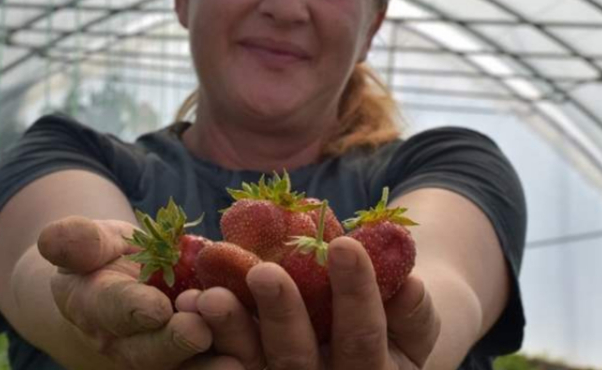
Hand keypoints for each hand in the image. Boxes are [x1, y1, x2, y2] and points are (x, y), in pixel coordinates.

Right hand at [38, 216, 229, 369]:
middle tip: (199, 330)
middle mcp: (126, 341)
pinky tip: (258, 359)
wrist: (119, 283)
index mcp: (94, 306)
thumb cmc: (105, 257)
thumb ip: (75, 241)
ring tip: (235, 361)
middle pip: (150, 349)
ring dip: (208, 365)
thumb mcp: (89, 240)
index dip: (133, 309)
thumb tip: (54, 239)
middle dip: (175, 342)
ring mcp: (161, 354)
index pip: (112, 309)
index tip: (154, 307)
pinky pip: (210, 365)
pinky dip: (231, 363)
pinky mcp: (194, 358)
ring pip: (184, 367)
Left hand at [188, 236, 440, 369]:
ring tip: (209, 294)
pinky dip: (205, 338)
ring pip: (253, 367)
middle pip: (296, 361)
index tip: (345, 244)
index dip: (356, 293)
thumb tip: (409, 284)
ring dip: (229, 330)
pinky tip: (188, 304)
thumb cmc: (393, 325)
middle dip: (280, 314)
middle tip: (263, 271)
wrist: (367, 348)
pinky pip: (223, 364)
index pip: (363, 337)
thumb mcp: (414, 323)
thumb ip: (413, 311)